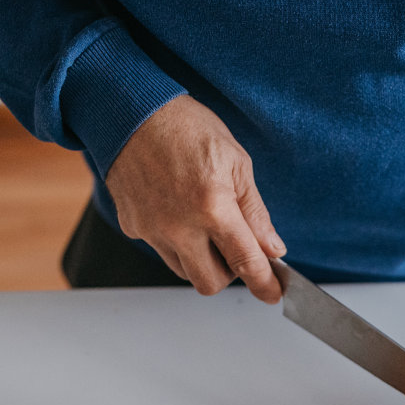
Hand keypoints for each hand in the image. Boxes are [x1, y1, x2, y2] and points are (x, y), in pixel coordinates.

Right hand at [105, 95, 286, 301]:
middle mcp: (179, 226)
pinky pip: (161, 250)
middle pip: (210, 283)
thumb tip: (271, 248)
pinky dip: (177, 243)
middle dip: (229, 274)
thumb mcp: (236, 162)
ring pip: (184, 271)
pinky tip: (178, 212)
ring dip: (201, 261)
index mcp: (212, 207)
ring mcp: (151, 229)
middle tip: (235, 249)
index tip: (272, 294)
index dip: (264, 284)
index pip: (245, 263)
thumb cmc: (186, 127)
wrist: (131, 110)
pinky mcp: (133, 226)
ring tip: (205, 225)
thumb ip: (255, 212)